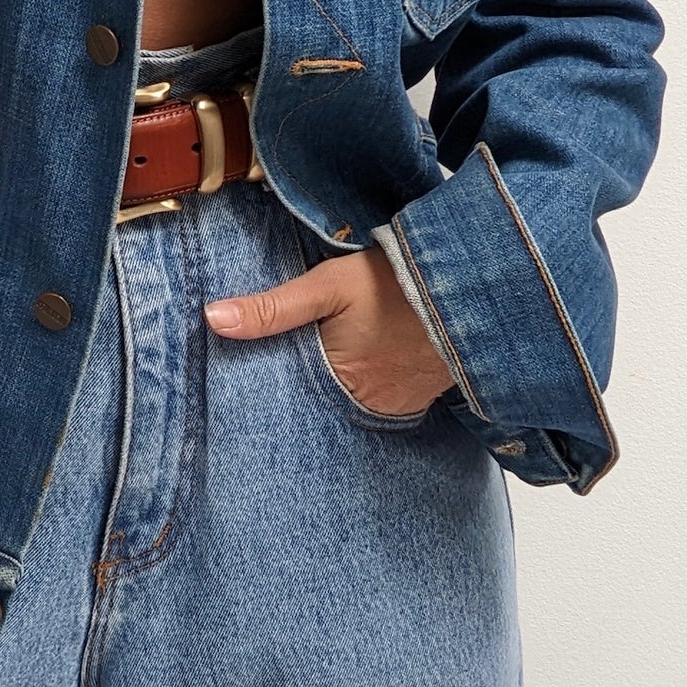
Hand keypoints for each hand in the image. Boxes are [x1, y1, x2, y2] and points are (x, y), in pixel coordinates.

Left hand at [203, 244, 454, 416]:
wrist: (474, 285)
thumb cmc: (398, 282)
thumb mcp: (328, 285)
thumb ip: (272, 308)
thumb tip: (213, 318)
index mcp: (340, 382)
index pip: (289, 398)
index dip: (271, 389)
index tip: (244, 385)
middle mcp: (370, 404)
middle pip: (320, 404)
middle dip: (301, 393)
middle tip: (286, 371)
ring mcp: (399, 403)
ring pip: (349, 402)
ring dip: (335, 388)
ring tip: (320, 367)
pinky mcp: (421, 395)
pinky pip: (380, 397)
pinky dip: (366, 385)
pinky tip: (359, 366)